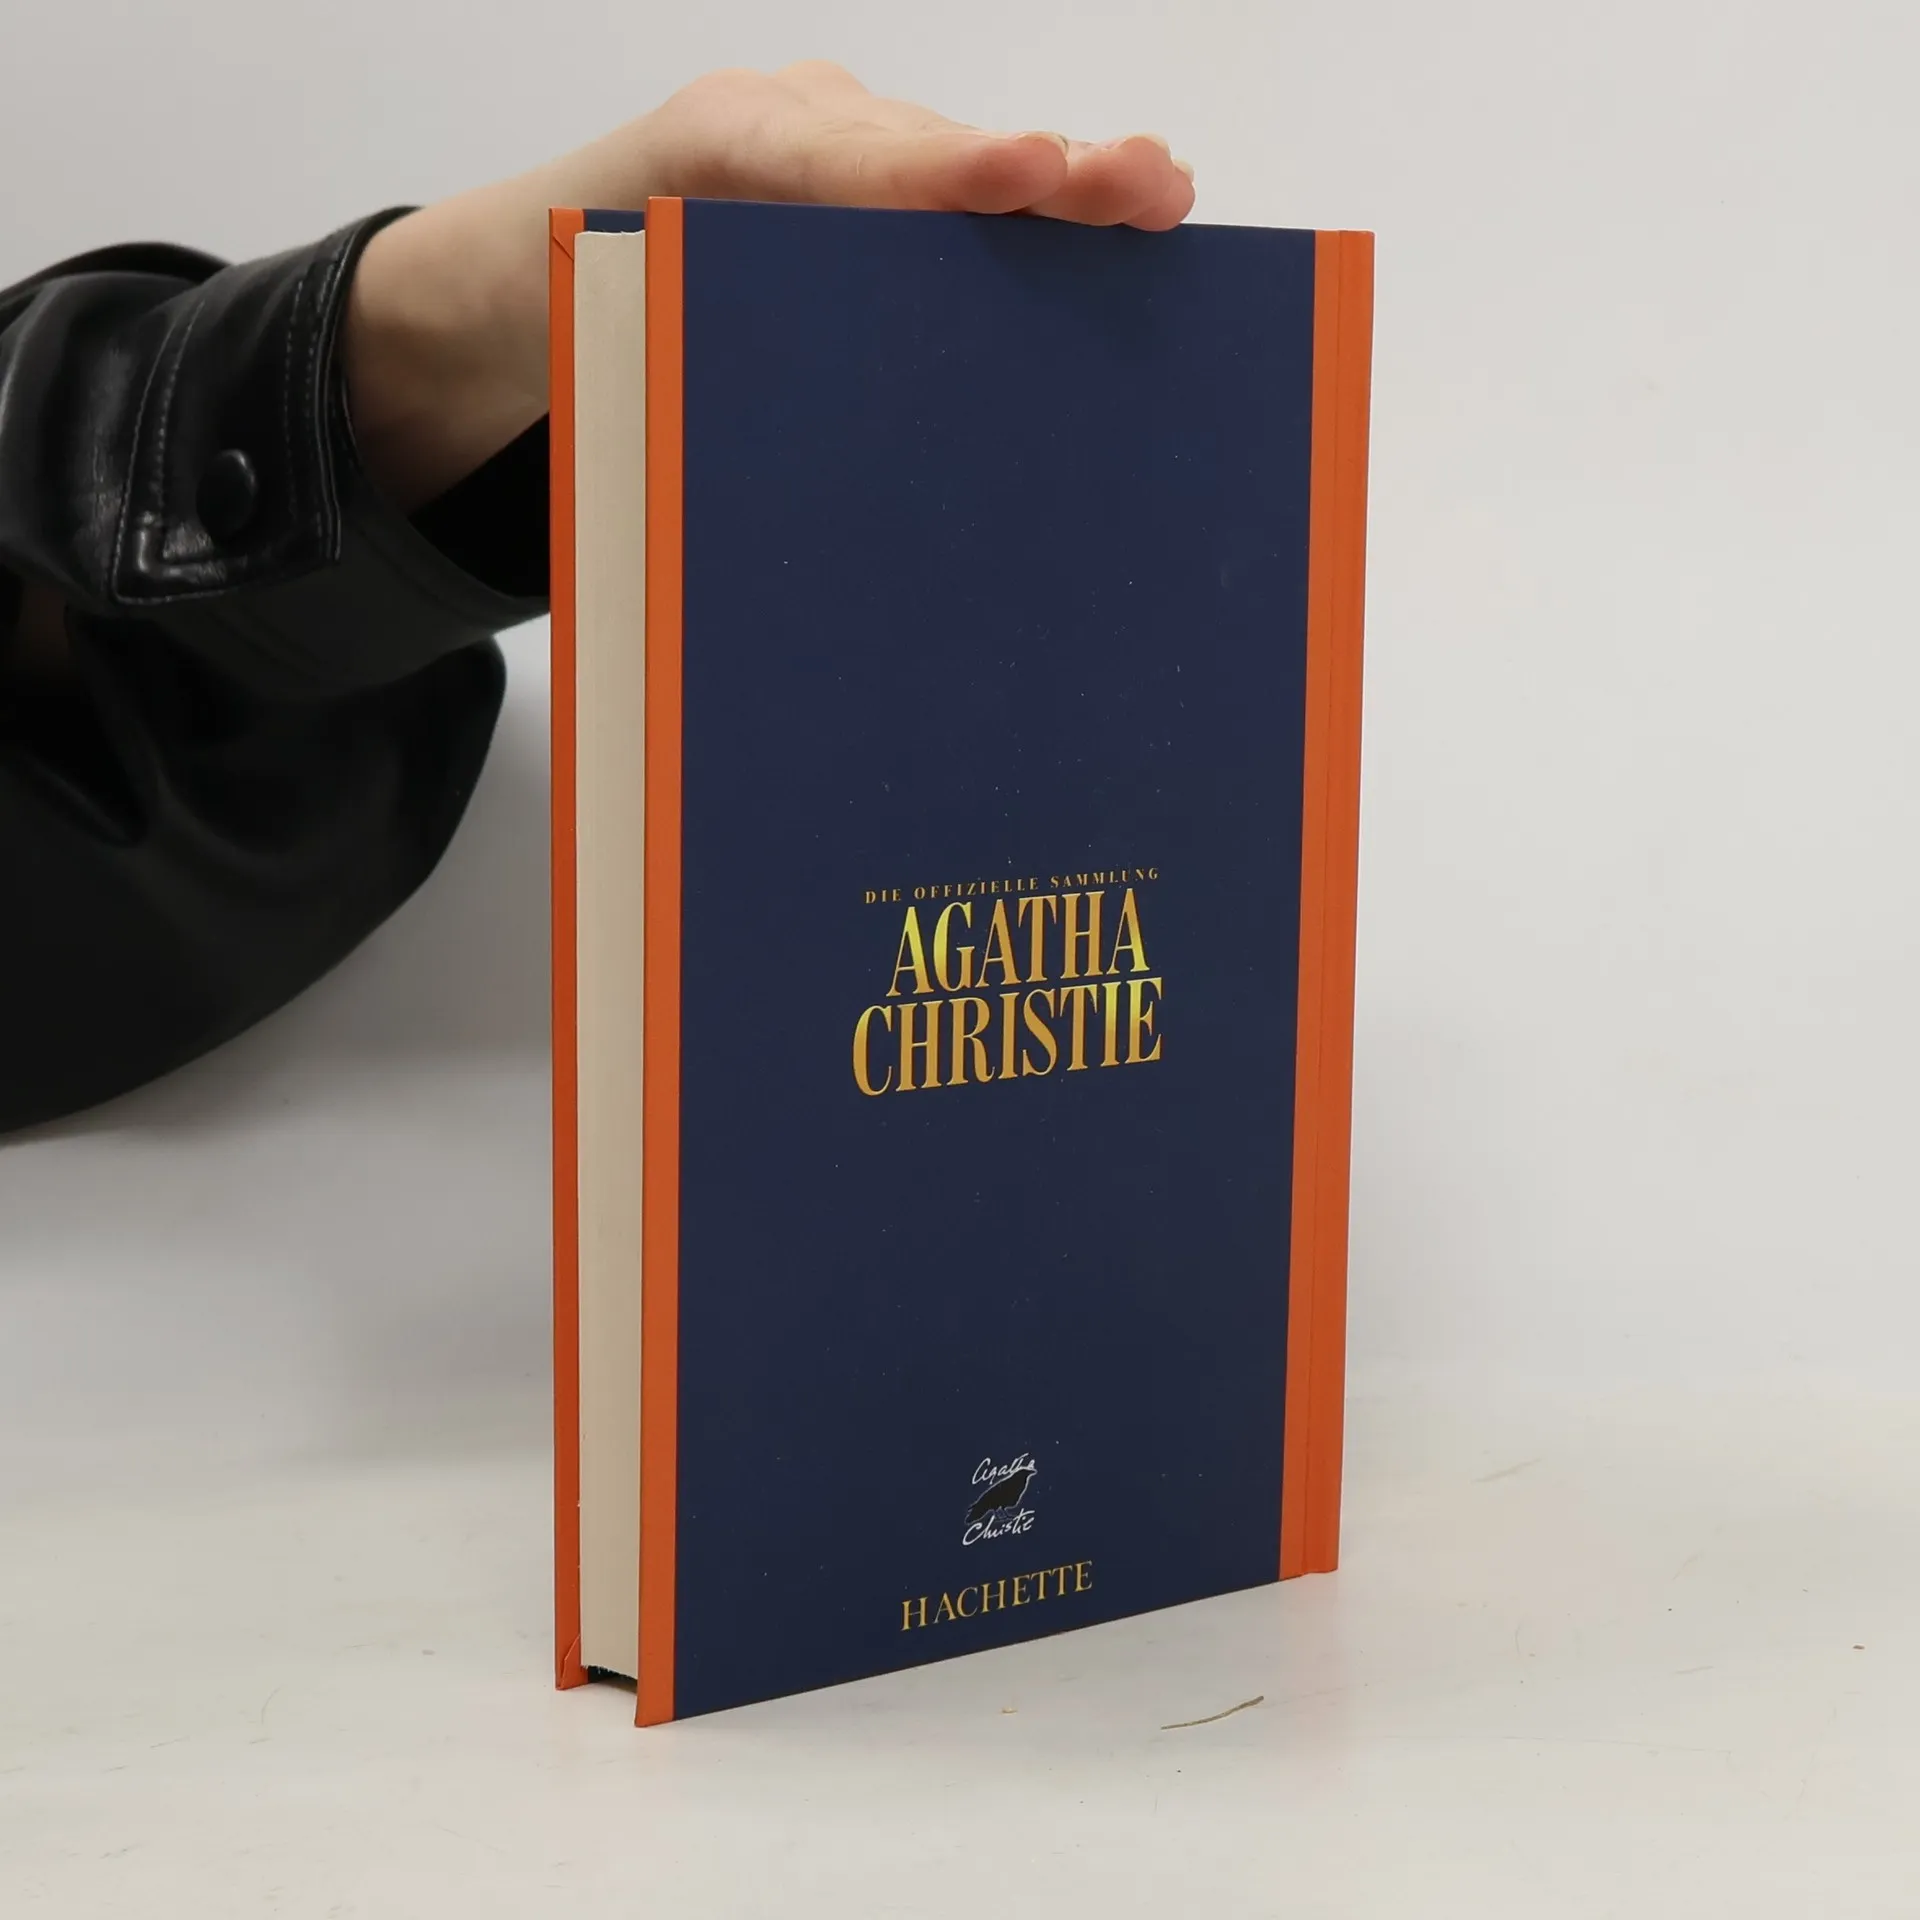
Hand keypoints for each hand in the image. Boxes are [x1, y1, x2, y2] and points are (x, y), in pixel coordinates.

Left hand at [343, 63, 1195, 509]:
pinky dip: (1026, 226)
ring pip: (949, 173)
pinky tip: (1117, 230)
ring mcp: (824, 149)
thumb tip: (806, 512)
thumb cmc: (550, 315)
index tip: (1025, 173)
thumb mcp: (596, 349)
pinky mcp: (847, 191)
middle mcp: (785, 130)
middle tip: (1142, 184)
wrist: (495, 290)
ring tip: (1158, 199)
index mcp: (708, 154)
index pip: (841, 160)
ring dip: (1057, 193)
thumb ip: (677, 379)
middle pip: (928, 154)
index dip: (940, 173)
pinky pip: (941, 204)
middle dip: (1041, 171)